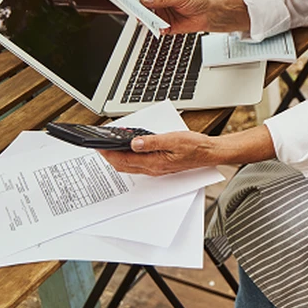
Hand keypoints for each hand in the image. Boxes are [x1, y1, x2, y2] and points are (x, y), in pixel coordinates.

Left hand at [99, 131, 214, 175]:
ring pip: (129, 166)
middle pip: (123, 166)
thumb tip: (133, 143)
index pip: (124, 160)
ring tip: (110, 147)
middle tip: (99, 147)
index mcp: (154, 163)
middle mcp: (153, 169)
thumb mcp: (173, 139)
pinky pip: (138, 164)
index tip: (98, 146)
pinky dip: (128, 158)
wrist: (209, 153)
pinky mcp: (160, 166)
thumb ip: (152, 142)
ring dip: (118, 158)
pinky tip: (129, 150)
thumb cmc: (195, 146)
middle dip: (109, 157)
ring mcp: (156, 169)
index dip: (108, 154)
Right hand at [138, 0, 212, 33]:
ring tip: (144, 18)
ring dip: (144, 18)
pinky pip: (155, 28)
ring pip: (145, 17)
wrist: (208, 14)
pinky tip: (160, 27)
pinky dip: (156, 28)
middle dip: (134, 5)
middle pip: (139, 3)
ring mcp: (160, 14)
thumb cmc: (197, 0)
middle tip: (132, 7)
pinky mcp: (165, 26)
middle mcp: (157, 2)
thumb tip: (145, 0)